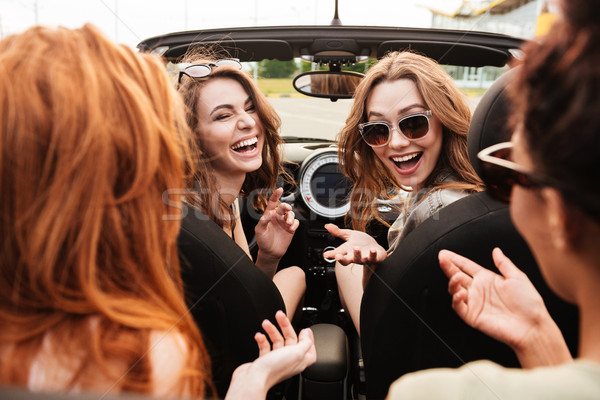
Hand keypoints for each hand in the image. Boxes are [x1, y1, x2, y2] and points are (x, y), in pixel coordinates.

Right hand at [226, 311, 315, 399]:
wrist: (253, 379)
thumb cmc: (274, 369)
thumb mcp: (296, 352)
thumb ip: (305, 342)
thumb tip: (308, 333)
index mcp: (300, 360)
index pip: (309, 348)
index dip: (308, 338)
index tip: (304, 328)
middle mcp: (288, 361)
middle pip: (290, 340)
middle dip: (285, 326)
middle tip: (279, 315)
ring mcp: (276, 361)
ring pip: (276, 341)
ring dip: (271, 330)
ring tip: (266, 323)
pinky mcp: (264, 361)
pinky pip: (265, 347)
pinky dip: (262, 340)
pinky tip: (259, 335)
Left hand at [255, 188, 298, 261]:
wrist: (270, 252)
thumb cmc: (263, 241)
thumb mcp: (259, 230)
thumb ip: (263, 221)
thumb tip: (268, 214)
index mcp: (269, 215)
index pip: (272, 202)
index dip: (276, 195)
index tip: (280, 189)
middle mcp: (277, 217)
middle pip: (284, 207)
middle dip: (287, 207)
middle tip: (287, 210)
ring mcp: (284, 223)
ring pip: (291, 214)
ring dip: (291, 217)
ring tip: (288, 224)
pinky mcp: (290, 228)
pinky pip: (296, 222)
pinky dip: (295, 224)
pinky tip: (291, 228)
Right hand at [323, 223, 386, 265]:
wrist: (376, 249)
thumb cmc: (362, 244)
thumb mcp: (349, 235)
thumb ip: (338, 232)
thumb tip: (327, 226)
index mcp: (347, 252)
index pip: (338, 254)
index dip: (332, 254)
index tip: (326, 254)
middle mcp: (355, 257)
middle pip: (346, 260)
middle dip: (342, 259)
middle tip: (337, 257)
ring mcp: (365, 258)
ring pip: (360, 259)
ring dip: (357, 254)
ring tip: (356, 248)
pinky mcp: (375, 258)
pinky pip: (374, 258)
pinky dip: (373, 254)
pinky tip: (372, 250)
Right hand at [439, 248, 570, 366]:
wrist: (532, 326)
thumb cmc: (529, 304)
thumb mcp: (518, 278)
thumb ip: (504, 263)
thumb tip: (496, 250)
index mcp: (487, 279)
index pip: (466, 266)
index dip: (455, 259)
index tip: (445, 253)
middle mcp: (478, 290)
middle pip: (457, 276)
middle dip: (448, 267)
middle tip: (442, 259)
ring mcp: (474, 303)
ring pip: (455, 290)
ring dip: (453, 282)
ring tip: (457, 277)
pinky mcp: (472, 316)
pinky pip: (458, 307)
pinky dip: (456, 299)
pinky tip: (461, 292)